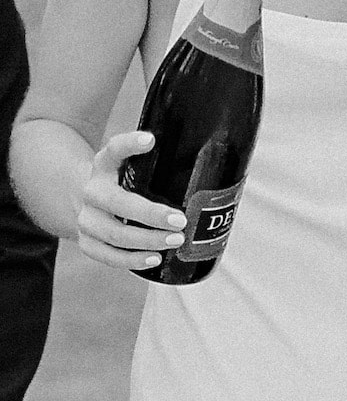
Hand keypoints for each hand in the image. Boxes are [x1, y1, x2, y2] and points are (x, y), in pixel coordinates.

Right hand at [75, 130, 186, 271]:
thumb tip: (206, 170)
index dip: (129, 144)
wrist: (87, 203)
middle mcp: (92, 191)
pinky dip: (132, 260)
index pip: (113, 149)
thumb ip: (155, 167)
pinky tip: (154, 258)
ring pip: (115, 234)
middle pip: (118, 203)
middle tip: (180, 221)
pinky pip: (108, 256)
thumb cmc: (122, 187)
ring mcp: (87, 218)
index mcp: (104, 166)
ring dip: (148, 240)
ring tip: (175, 240)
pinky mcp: (87, 242)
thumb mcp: (131, 170)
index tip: (150, 140)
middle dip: (151, 215)